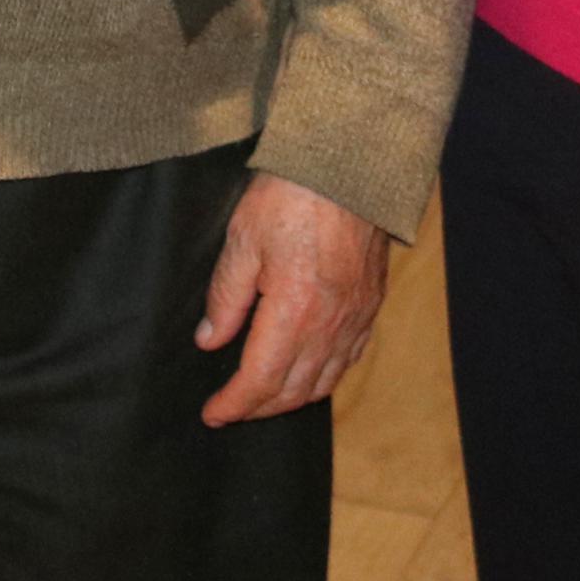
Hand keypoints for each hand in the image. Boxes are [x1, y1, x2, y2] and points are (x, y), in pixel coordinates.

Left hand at [196, 173, 389, 423]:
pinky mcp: (370, 305)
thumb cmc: (291, 195)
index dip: (234, 404)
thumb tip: (209, 341)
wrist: (348, 165)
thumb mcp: (242, 241)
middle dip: (258, 408)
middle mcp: (330, 325)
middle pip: (293, 391)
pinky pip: (348, 359)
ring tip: (263, 398)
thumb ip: (225, 298)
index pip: (260, 380)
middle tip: (231, 409)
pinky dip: (323, 378)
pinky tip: (307, 372)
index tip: (213, 414)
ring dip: (291, 399)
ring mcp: (356, 318)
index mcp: (294, 312)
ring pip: (324, 382)